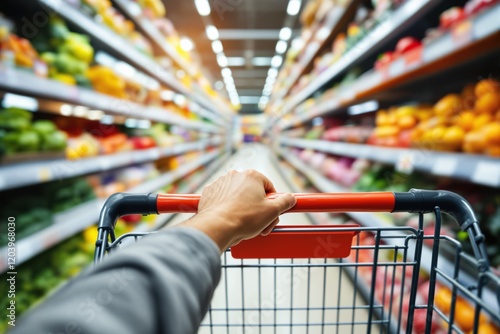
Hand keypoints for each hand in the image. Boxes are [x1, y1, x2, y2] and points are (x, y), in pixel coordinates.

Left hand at [181, 170, 295, 251]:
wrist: (216, 227)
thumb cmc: (244, 218)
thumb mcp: (272, 211)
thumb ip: (285, 202)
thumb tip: (290, 198)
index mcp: (252, 176)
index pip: (269, 187)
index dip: (272, 203)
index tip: (271, 214)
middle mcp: (235, 176)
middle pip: (253, 192)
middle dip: (258, 208)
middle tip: (260, 224)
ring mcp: (220, 183)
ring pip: (238, 196)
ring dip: (243, 209)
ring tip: (244, 224)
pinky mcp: (210, 193)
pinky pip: (223, 200)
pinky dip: (227, 209)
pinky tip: (230, 220)